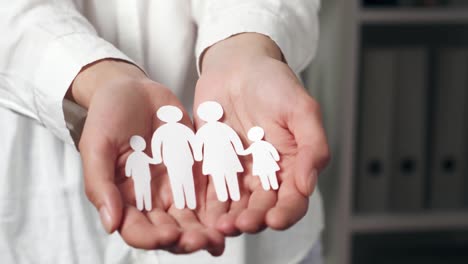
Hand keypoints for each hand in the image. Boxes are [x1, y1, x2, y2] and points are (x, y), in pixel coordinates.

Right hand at [71, 60, 223, 254]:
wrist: (134, 90)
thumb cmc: (108, 115)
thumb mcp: (97, 146)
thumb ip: (100, 183)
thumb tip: (110, 224)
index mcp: (124, 197)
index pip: (136, 229)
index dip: (151, 238)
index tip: (169, 234)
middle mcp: (151, 198)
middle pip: (169, 230)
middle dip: (186, 240)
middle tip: (203, 241)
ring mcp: (175, 186)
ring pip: (192, 219)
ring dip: (206, 231)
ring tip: (220, 236)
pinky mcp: (195, 172)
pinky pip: (209, 194)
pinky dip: (220, 209)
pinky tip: (231, 217)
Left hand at [194, 33, 329, 234]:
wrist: (237, 65)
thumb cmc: (273, 83)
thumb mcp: (302, 109)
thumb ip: (313, 146)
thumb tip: (309, 184)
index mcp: (292, 164)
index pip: (293, 198)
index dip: (286, 212)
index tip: (275, 219)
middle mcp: (266, 173)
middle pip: (262, 206)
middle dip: (254, 219)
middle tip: (242, 224)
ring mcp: (239, 171)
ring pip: (236, 204)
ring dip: (229, 218)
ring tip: (220, 225)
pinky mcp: (214, 165)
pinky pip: (210, 188)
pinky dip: (207, 203)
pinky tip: (201, 213)